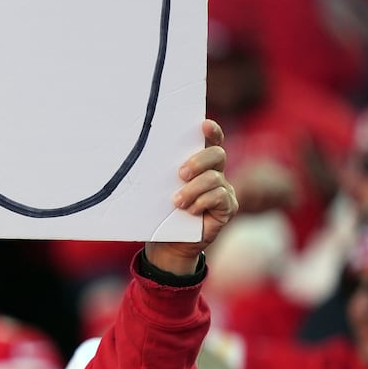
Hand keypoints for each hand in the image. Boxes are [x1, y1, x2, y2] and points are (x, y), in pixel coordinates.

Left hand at [146, 118, 237, 274]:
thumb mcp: (158, 190)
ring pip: (215, 178)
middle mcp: (215, 174)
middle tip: (180, 174)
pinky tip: (190, 210)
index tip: (203, 125)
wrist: (168, 244)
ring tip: (177, 202)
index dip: (212, 131)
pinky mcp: (228, 208)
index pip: (211, 141)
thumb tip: (139, 156)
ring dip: (193, 189)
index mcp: (200, 165)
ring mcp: (224, 190)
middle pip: (216, 154)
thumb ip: (160, 173)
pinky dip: (202, 202)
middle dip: (198, 161)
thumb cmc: (162, 213)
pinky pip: (220, 197)